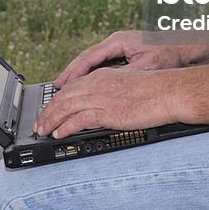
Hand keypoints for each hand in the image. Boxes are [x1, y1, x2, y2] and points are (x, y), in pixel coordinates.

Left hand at [34, 66, 177, 138]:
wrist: (169, 91)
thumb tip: (98, 105)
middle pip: (64, 97)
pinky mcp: (108, 112)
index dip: (56, 100)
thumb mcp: (126, 85)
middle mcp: (98, 84)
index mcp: (102, 76)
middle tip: (39, 123)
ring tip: (43, 130)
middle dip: (48, 111)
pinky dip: (65, 127)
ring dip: (51, 120)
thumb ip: (109, 92)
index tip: (49, 110)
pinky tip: (59, 133)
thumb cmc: (154, 89)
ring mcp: (102, 98)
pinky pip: (79, 120)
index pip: (71, 87)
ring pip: (67, 108)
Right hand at [53, 30, 208, 88]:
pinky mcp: (123, 52)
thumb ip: (125, 76)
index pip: (89, 57)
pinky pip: (100, 64)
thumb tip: (106, 88)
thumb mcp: (146, 67)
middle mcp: (115, 42)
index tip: (61, 84)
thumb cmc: (168, 54)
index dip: (74, 72)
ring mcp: (118, 46)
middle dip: (71, 74)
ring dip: (79, 75)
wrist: (185, 46)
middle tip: (56, 88)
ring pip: (92, 61)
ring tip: (64, 89)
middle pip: (86, 58)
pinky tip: (84, 85)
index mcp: (117, 42)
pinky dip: (90, 74)